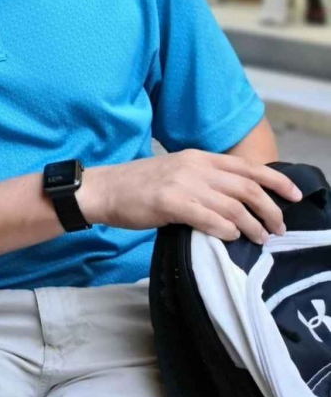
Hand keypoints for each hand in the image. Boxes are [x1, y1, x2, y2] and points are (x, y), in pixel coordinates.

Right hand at [78, 150, 302, 244]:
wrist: (103, 190)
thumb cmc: (138, 186)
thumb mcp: (176, 172)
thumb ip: (204, 180)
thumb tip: (238, 201)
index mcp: (197, 157)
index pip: (247, 167)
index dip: (276, 180)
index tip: (294, 195)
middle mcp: (194, 167)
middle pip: (247, 188)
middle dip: (270, 210)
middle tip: (278, 228)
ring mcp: (182, 184)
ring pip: (233, 207)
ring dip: (253, 226)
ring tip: (259, 239)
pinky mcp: (170, 203)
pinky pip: (210, 219)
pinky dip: (226, 231)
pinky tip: (230, 238)